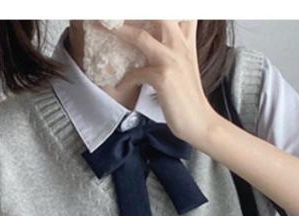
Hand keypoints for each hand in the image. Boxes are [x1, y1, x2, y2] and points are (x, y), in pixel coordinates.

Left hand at [111, 20, 220, 147]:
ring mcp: (171, 59)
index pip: (178, 12)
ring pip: (140, 36)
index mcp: (185, 39)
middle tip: (109, 12)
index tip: (125, 12)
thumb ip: (179, 43)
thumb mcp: (187, 62)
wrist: (200, 121)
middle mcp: (179, 44)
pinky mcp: (163, 77)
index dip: (161, 8)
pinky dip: (125, 79)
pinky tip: (120, 85)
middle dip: (130, 12)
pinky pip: (135, 72)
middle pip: (156, 13)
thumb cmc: (189, 96)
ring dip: (117, 31)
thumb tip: (166, 32)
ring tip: (98, 26)